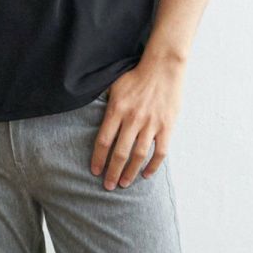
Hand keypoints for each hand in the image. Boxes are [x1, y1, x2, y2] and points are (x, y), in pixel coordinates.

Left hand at [91, 61, 183, 187]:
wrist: (163, 66)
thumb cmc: (136, 75)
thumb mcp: (113, 85)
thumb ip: (102, 102)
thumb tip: (85, 112)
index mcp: (117, 109)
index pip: (103, 141)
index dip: (97, 159)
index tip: (95, 171)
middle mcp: (133, 119)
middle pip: (119, 153)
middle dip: (112, 172)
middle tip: (108, 186)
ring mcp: (151, 124)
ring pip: (138, 156)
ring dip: (130, 173)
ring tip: (124, 184)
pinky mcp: (167, 126)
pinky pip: (159, 152)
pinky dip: (153, 166)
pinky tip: (146, 174)